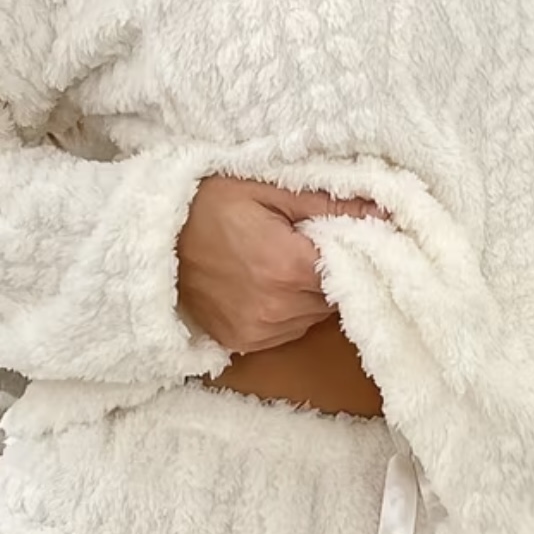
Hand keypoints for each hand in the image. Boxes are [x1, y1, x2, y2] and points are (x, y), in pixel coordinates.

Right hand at [176, 177, 383, 354]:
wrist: (151, 238)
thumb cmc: (207, 204)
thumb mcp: (267, 189)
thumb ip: (327, 203)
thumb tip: (382, 211)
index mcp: (289, 267)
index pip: (352, 270)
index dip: (353, 252)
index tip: (347, 235)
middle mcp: (278, 308)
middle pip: (335, 296)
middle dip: (330, 271)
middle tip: (307, 243)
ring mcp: (259, 331)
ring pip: (314, 316)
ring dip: (310, 294)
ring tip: (283, 264)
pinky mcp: (243, 344)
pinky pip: (288, 331)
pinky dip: (288, 311)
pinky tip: (267, 286)